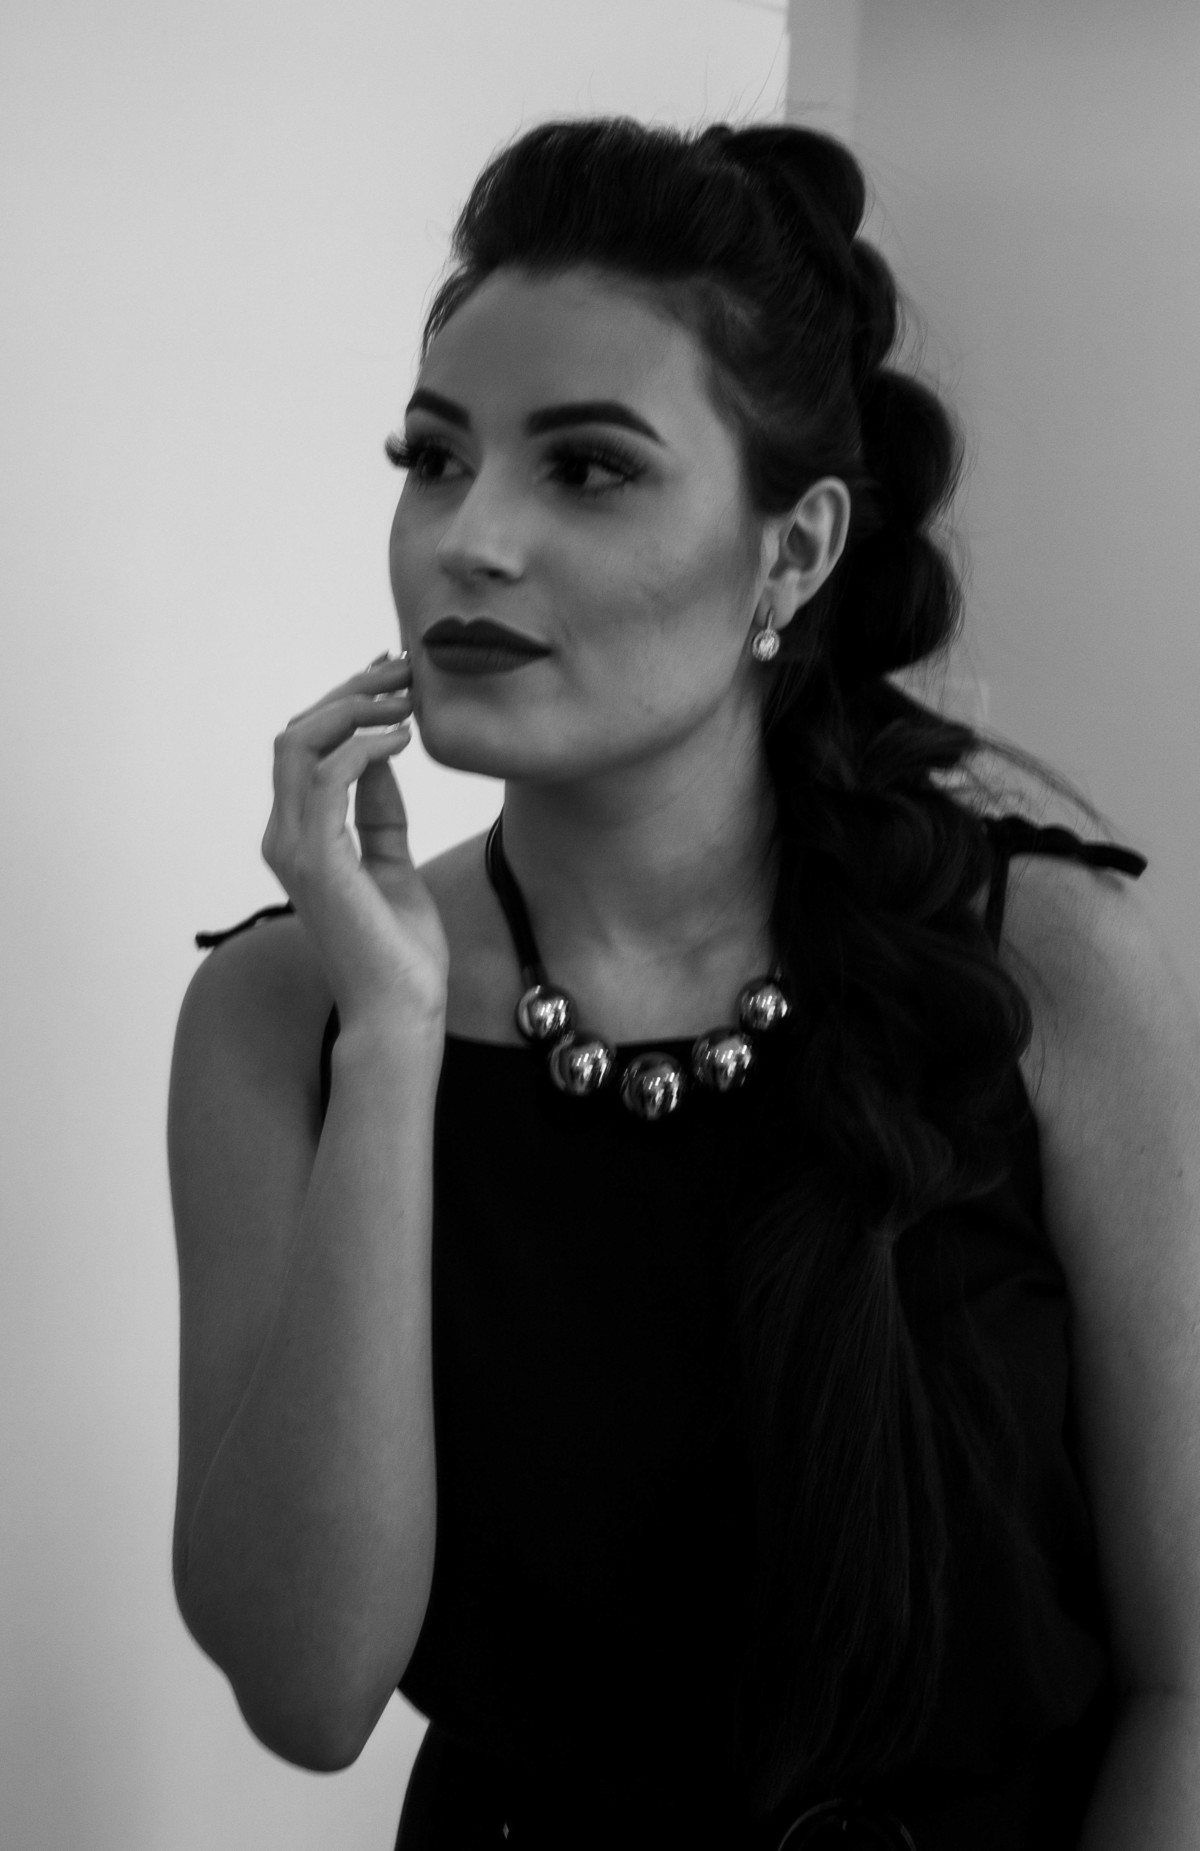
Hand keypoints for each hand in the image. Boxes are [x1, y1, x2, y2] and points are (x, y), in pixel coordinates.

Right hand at [261, 653, 449, 1034]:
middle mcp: (285, 837)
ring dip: (355, 709)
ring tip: (407, 698)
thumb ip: (379, 812)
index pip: (303, 748)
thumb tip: (382, 758)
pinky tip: (402, 738)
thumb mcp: (392, 861)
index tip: (392, 680)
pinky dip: (363, 746)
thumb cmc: (399, 950)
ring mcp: (294, 849)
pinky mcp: (318, 861)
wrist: (400, 1011)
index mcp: (299, 838)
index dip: (344, 705)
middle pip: (296, 734)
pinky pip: (328, 777)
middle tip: (402, 672)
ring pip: (301, 743)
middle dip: (349, 694)